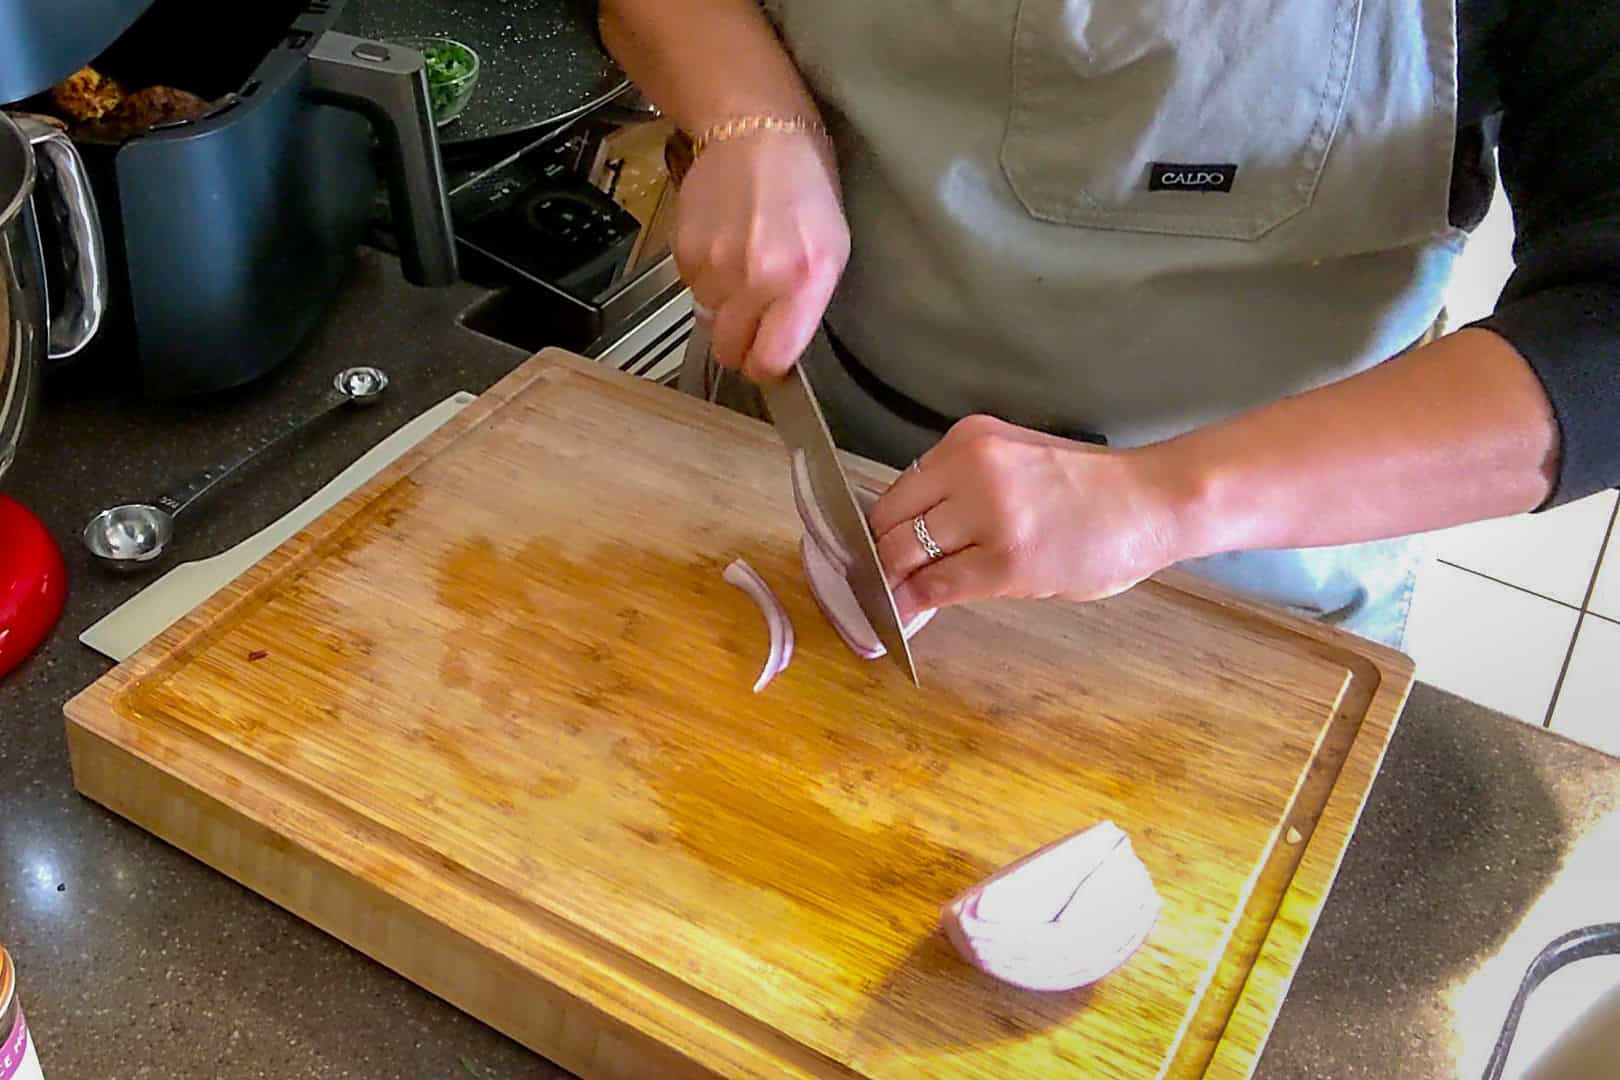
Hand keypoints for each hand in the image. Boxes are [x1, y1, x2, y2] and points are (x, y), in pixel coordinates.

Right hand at [675, 131, 849, 381]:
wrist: (754, 129)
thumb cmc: (804, 183)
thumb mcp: (832, 247)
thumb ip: (809, 303)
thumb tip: (782, 346)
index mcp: (802, 280)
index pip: (769, 360)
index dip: (767, 368)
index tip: (770, 361)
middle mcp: (756, 279)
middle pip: (729, 350)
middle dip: (740, 343)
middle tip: (754, 319)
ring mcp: (715, 266)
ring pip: (708, 318)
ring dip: (723, 303)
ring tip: (743, 263)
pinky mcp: (685, 251)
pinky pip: (692, 288)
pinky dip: (705, 277)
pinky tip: (725, 245)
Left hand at [867, 416, 1186, 619]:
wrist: (1153, 501)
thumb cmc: (1091, 490)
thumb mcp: (1015, 464)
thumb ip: (962, 489)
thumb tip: (906, 534)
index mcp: (970, 441)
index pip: (897, 490)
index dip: (875, 528)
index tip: (868, 554)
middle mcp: (971, 469)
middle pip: (888, 522)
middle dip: (875, 559)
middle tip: (869, 587)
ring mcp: (988, 515)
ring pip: (904, 555)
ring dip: (890, 585)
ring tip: (884, 605)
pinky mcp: (1006, 561)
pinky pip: (937, 587)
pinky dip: (914, 606)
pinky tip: (906, 619)